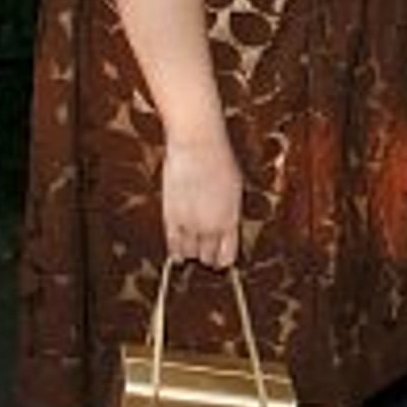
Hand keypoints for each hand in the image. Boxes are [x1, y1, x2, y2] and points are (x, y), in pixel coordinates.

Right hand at [161, 133, 242, 268]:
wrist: (198, 146)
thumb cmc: (219, 160)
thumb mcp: (235, 189)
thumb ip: (229, 212)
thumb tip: (226, 225)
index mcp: (231, 220)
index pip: (227, 256)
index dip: (224, 260)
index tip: (221, 261)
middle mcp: (211, 227)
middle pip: (207, 257)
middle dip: (208, 255)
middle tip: (206, 252)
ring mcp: (190, 223)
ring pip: (189, 253)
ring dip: (191, 252)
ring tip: (192, 248)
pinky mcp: (170, 217)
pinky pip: (172, 244)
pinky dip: (175, 251)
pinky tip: (177, 255)